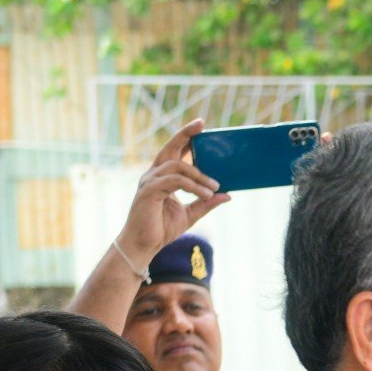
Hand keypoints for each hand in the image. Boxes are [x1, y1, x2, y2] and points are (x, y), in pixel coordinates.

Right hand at [118, 119, 230, 260]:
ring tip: (215, 186)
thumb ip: (206, 202)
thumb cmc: (161, 229)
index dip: (186, 138)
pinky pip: (175, 181)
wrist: (144, 245)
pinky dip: (193, 186)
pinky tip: (206, 193)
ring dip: (199, 174)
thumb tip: (227, 195)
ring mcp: (149, 181)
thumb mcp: (190, 214)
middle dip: (185, 134)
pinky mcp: (149, 191)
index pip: (174, 151)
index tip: (201, 127)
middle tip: (202, 125)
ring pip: (176, 166)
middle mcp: (154, 174)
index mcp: (162, 176)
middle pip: (170, 148)